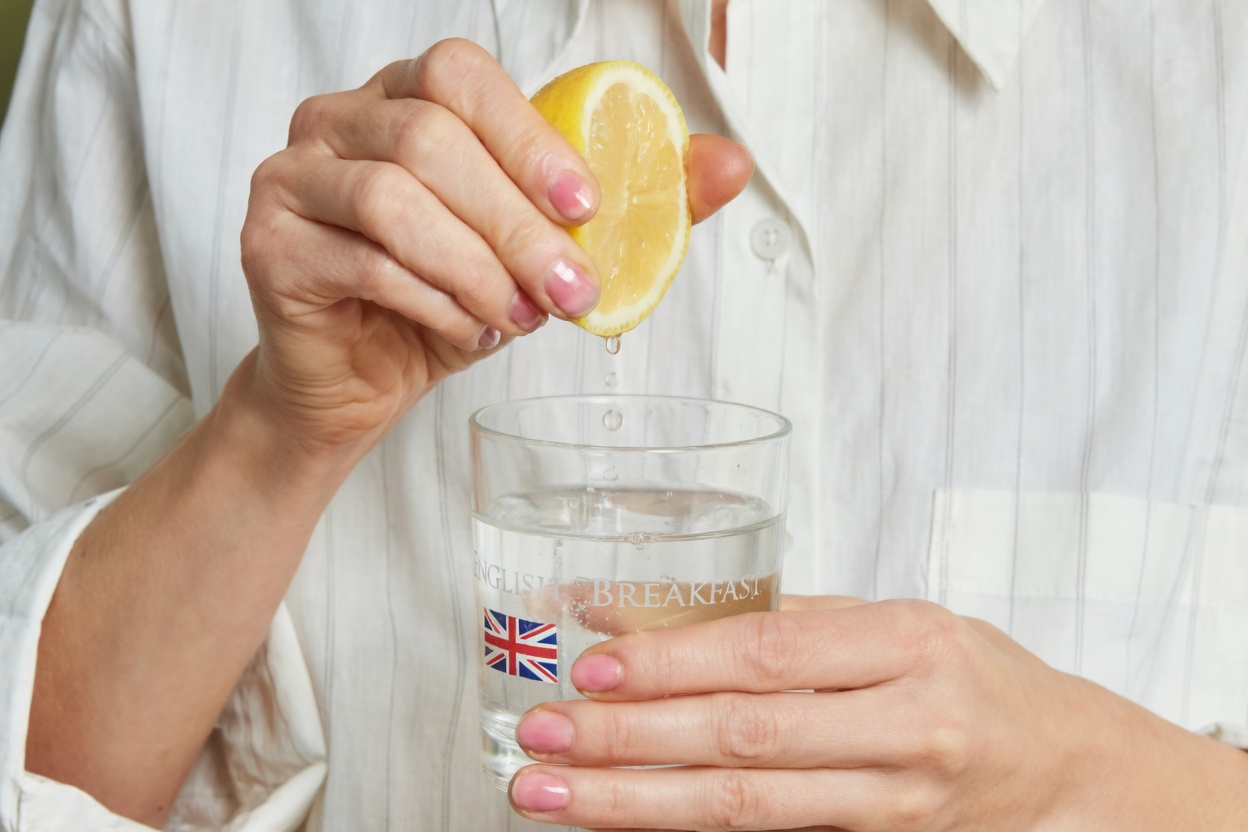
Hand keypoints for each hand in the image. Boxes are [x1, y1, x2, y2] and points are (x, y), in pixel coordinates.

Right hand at [239, 38, 750, 455]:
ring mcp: (293, 177)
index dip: (528, 135)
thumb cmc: (450, 300)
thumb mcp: (544, 250)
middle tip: (572, 292)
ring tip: (521, 317)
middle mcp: (339, 121)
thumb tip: (732, 164)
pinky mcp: (270, 244)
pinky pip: (361, 261)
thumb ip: (634, 203)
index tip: (588, 207)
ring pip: (391, 199)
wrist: (361, 380)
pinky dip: (434, 303)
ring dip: (477, 267)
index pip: (460, 75)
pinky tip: (470, 331)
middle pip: (429, 139)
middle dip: (517, 224)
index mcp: (405, 98)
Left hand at [509, 596, 1247, 829]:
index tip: (591, 664)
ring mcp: (899, 801)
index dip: (674, 661)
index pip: (770, 653)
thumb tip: (652, 609)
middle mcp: (908, 725)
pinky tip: (629, 822)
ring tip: (551, 794)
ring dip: (637, 802)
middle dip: (629, 740)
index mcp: (909, 643)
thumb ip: (787, 618)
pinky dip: (693, 831)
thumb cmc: (974, 676)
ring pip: (748, 808)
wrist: (1070, 768)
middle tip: (539, 738)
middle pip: (745, 738)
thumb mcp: (899, 620)